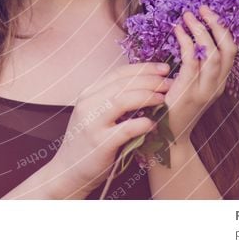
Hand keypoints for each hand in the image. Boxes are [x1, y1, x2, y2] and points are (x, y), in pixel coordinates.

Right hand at [48, 62, 172, 196]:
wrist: (68, 170)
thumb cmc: (87, 142)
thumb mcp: (95, 115)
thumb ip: (112, 100)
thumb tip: (144, 87)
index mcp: (88, 94)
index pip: (118, 73)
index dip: (143, 68)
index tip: (163, 69)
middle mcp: (88, 104)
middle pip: (122, 84)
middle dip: (150, 80)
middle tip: (170, 82)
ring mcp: (92, 124)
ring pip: (121, 100)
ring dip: (146, 96)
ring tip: (164, 98)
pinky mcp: (100, 143)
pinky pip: (125, 129)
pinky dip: (142, 124)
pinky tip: (154, 124)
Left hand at [163, 4, 237, 142]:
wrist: (167, 138)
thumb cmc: (173, 108)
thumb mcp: (189, 86)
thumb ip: (194, 67)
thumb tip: (189, 38)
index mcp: (219, 83)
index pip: (231, 52)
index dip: (223, 30)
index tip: (210, 13)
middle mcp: (217, 86)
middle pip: (229, 50)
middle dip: (217, 25)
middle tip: (202, 7)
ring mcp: (205, 90)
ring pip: (213, 54)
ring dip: (201, 30)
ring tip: (187, 15)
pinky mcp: (189, 92)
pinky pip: (192, 61)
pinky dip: (186, 42)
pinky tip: (176, 30)